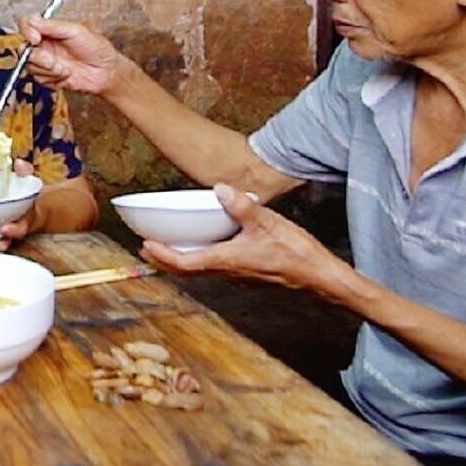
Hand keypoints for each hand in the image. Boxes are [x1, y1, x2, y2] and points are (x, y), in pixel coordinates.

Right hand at [20, 17, 123, 95]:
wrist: (105, 72)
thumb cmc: (96, 48)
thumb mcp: (76, 31)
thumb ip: (52, 26)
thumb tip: (33, 18)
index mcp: (49, 30)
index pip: (26, 25)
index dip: (27, 32)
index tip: (36, 39)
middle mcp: (44, 44)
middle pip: (23, 48)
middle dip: (38, 57)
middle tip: (52, 60)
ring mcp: (44, 61)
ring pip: (30, 65)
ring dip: (48, 69)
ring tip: (65, 68)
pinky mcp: (47, 77)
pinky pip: (38, 78)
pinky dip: (52, 78)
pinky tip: (65, 75)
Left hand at [139, 183, 343, 294]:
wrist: (319, 276)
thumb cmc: (296, 252)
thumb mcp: (268, 222)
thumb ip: (241, 205)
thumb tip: (220, 190)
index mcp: (228, 260)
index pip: (185, 262)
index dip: (163, 255)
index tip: (146, 245)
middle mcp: (228, 272)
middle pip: (187, 270)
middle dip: (164, 260)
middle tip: (146, 247)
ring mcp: (237, 276)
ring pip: (201, 270)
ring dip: (181, 260)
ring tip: (167, 247)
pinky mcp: (246, 274)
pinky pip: (215, 268)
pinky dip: (200, 258)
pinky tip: (204, 246)